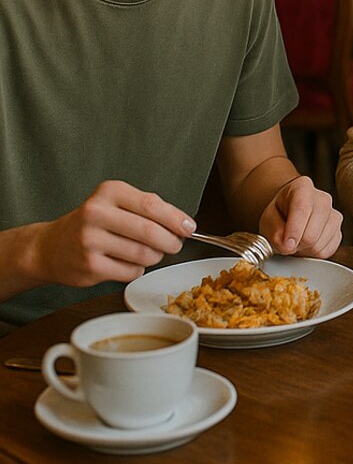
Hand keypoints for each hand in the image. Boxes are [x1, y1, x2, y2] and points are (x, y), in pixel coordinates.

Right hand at [27, 180, 192, 286]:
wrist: (51, 246)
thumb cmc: (94, 224)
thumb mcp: (117, 204)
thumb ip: (149, 209)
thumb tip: (184, 224)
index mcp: (109, 192)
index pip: (152, 205)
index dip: (176, 219)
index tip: (189, 227)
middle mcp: (96, 213)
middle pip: (151, 232)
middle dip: (171, 242)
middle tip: (174, 245)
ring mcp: (91, 240)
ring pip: (145, 255)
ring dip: (154, 257)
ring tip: (145, 253)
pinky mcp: (90, 265)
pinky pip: (132, 272)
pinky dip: (137, 270)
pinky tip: (125, 263)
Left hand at [259, 176, 341, 257]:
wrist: (290, 213)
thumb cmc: (279, 213)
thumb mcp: (268, 219)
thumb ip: (274, 231)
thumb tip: (287, 246)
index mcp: (302, 187)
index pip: (302, 209)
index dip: (294, 231)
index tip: (287, 246)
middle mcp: (323, 199)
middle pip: (312, 233)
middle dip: (297, 243)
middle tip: (287, 242)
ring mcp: (334, 215)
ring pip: (319, 245)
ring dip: (304, 249)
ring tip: (297, 240)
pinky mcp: (339, 232)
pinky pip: (326, 251)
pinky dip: (313, 253)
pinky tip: (307, 244)